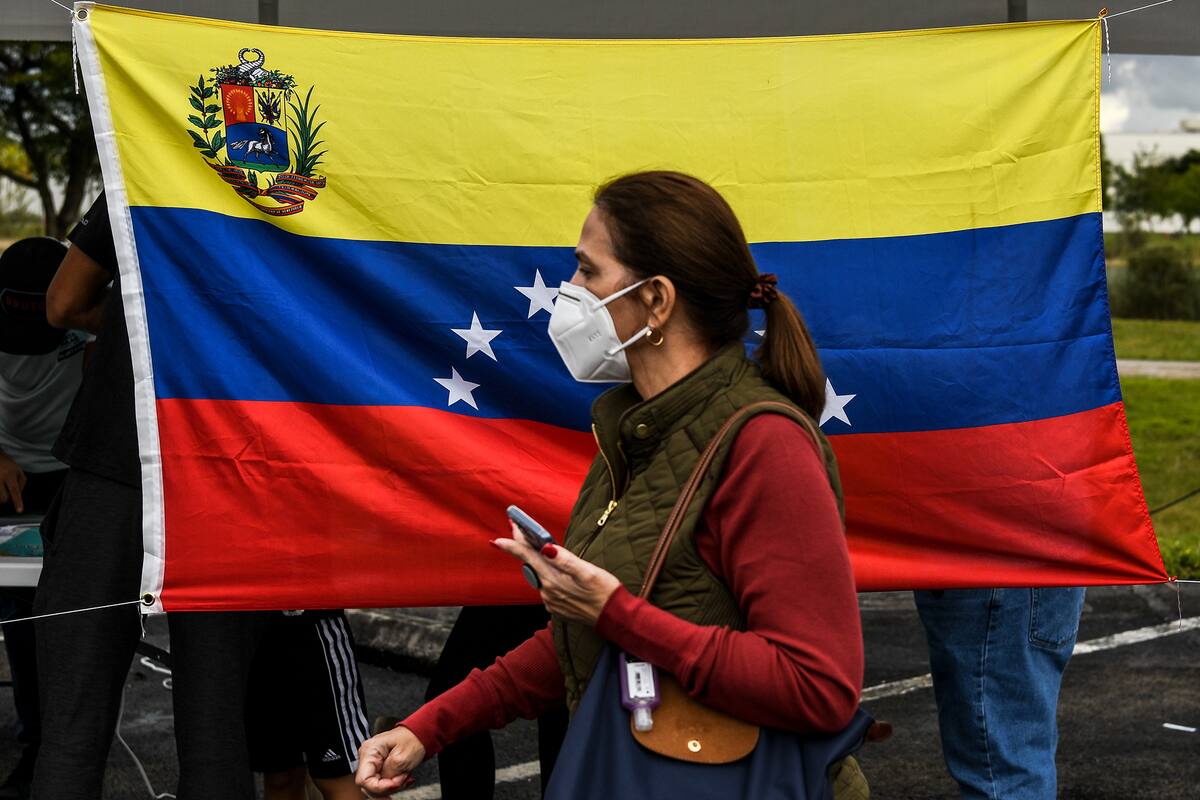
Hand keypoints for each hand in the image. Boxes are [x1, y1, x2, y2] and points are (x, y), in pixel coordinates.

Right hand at [0, 454, 25, 513]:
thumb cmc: (7, 465)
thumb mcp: (18, 471)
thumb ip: (22, 483)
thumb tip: (19, 494)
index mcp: (9, 474)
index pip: (15, 490)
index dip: (17, 501)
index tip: (20, 510)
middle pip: (4, 497)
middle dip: (7, 498)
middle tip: (7, 491)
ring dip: (1, 497)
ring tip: (3, 489)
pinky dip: (0, 493)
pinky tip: (1, 488)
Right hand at [356, 726, 424, 796]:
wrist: (420, 734)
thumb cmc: (413, 740)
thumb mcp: (402, 758)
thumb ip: (389, 773)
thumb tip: (382, 785)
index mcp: (370, 750)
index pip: (364, 779)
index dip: (379, 787)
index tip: (396, 784)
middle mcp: (367, 756)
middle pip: (369, 784)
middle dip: (387, 787)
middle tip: (403, 779)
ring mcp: (372, 762)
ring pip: (375, 786)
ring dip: (392, 787)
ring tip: (405, 777)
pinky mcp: (378, 767)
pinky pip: (382, 782)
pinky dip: (393, 784)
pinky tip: (403, 777)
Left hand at [494, 523, 620, 625]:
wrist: (614, 618)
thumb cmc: (605, 592)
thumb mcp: (587, 571)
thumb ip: (565, 560)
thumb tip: (546, 548)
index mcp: (554, 580)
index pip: (528, 558)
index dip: (513, 545)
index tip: (498, 539)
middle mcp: (548, 592)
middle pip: (531, 565)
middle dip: (524, 548)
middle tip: (518, 529)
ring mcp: (552, 601)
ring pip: (539, 576)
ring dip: (536, 561)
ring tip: (535, 545)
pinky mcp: (558, 607)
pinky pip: (547, 587)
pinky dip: (546, 574)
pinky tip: (552, 568)